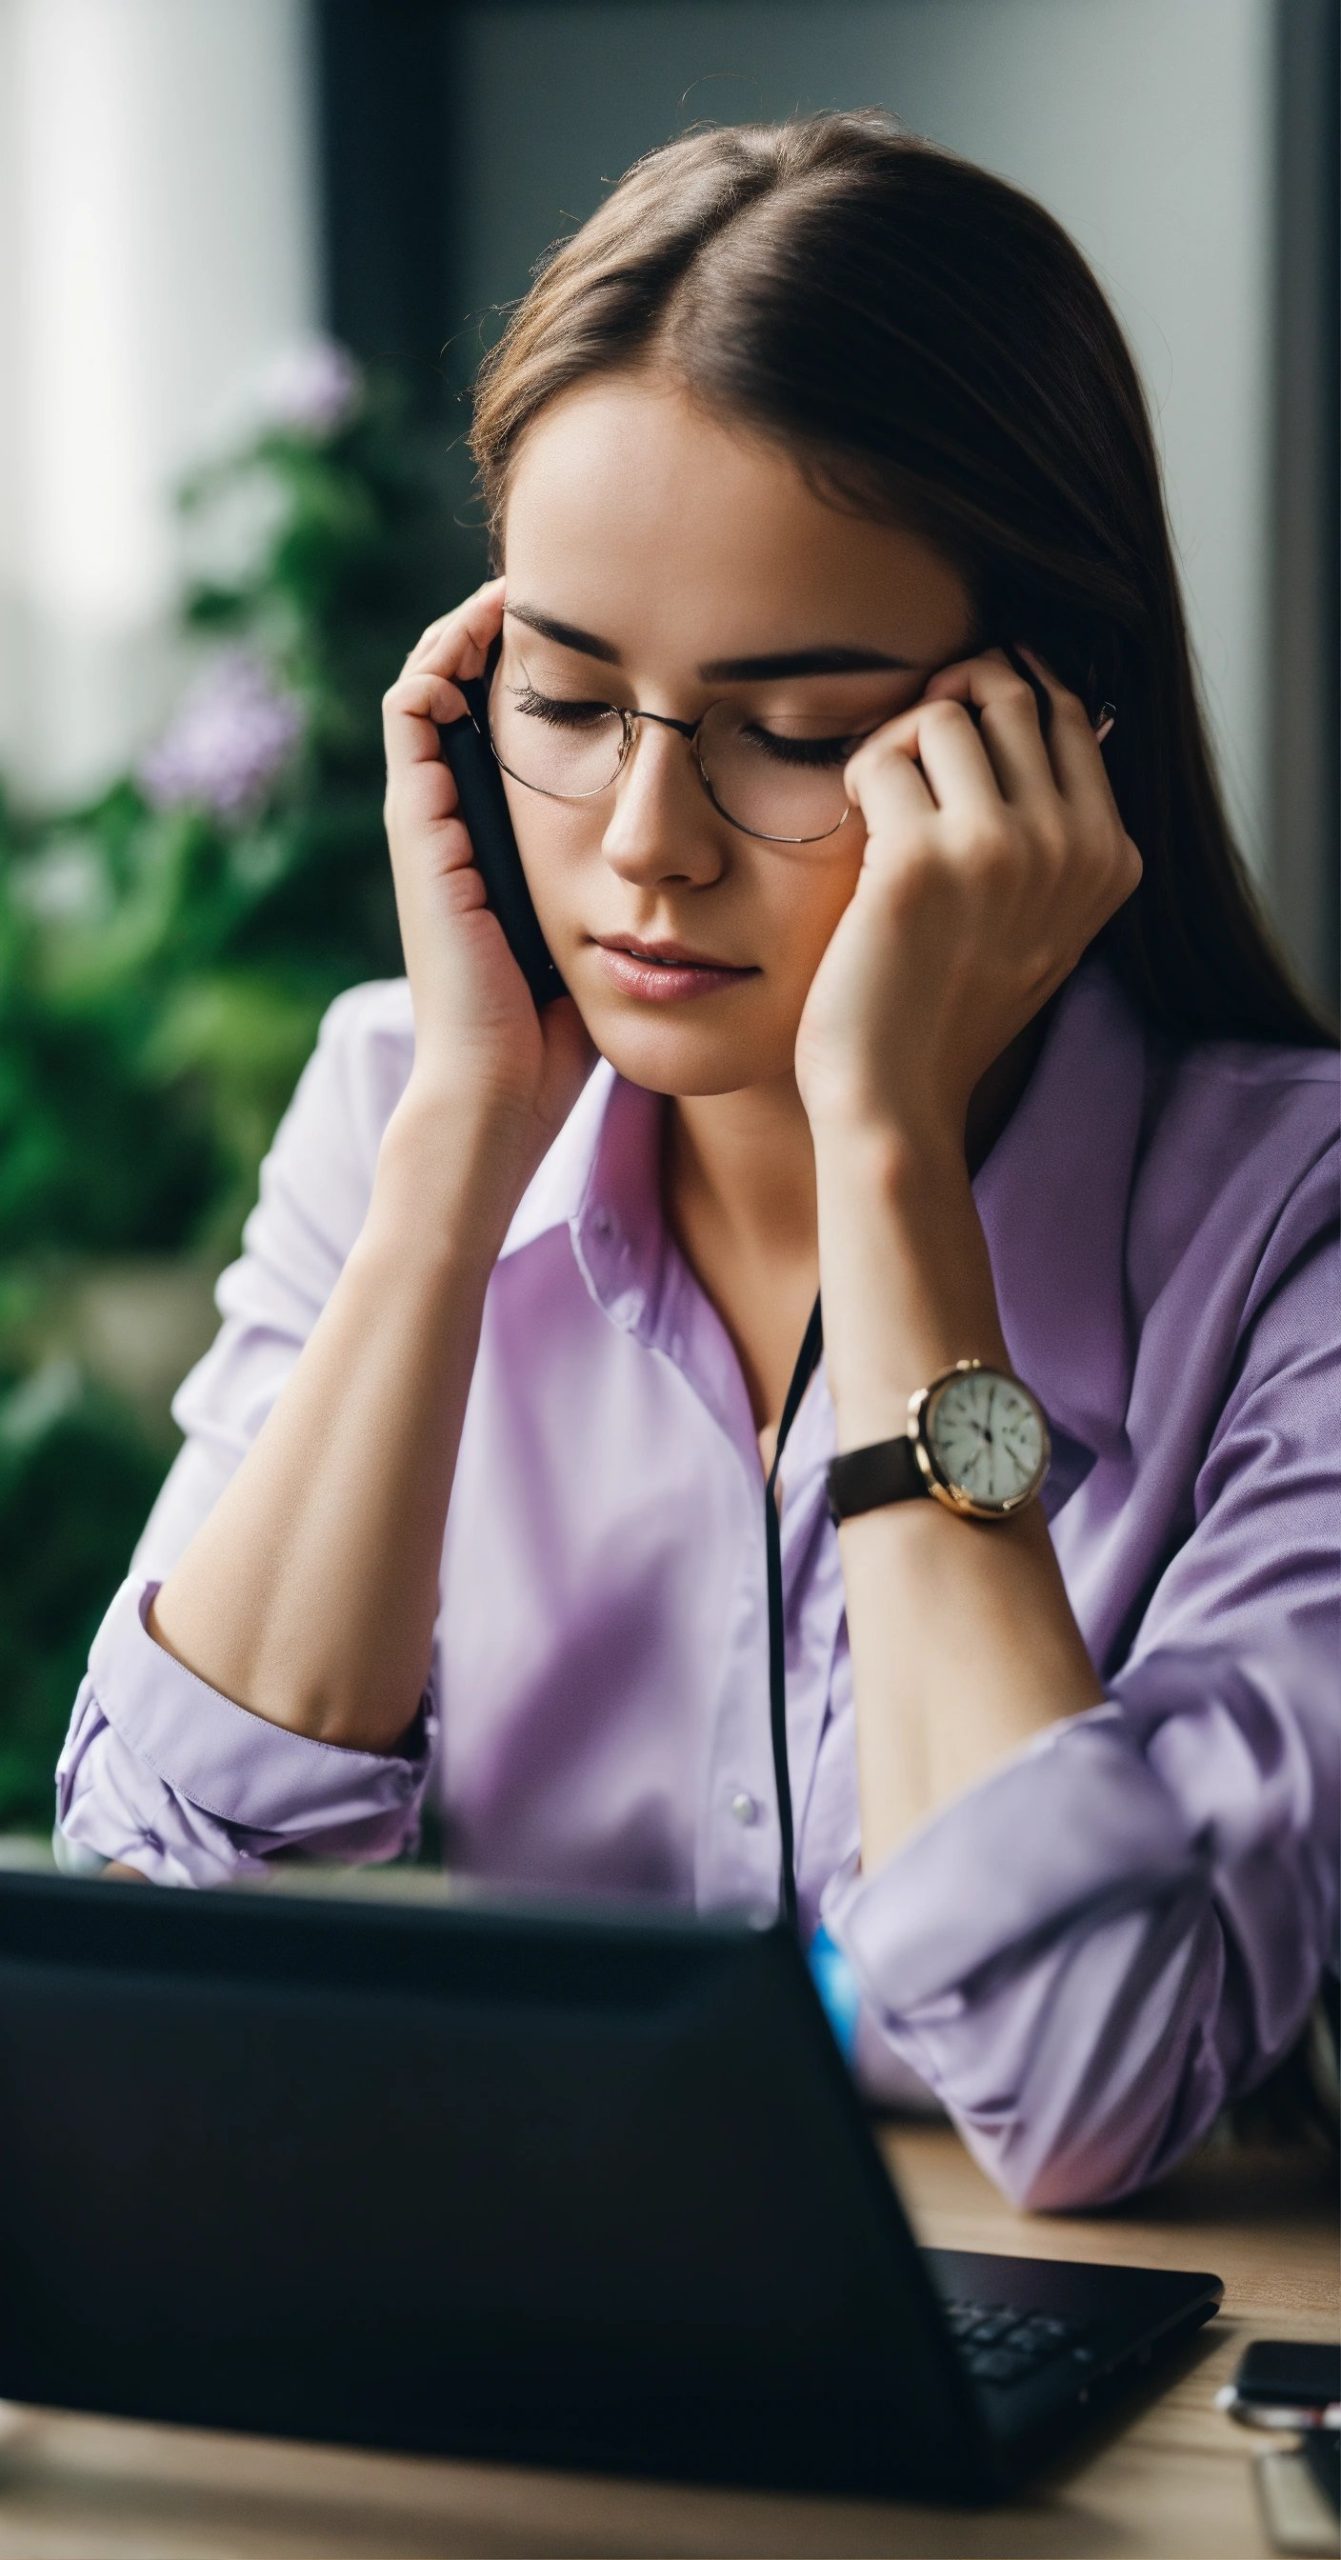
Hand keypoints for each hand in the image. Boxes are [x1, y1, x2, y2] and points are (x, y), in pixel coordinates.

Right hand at [381, 575, 598, 1169]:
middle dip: (506, 641)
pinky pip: (409, 710)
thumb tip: (712, 872)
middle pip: (465, 700)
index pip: (507, 738)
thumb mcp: (607, 941)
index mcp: (495, 847)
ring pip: (428, 687)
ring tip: (521, 588)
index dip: (546, 682)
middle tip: (566, 591)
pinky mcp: (414, 824)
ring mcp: (425, 821)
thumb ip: (634, 898)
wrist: (501, 1088)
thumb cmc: (559, 1040)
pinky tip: (493, 626)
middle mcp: (452, 825)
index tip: (604, 637)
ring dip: (468, 631)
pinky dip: (440, 657)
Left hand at [793, 643, 1140, 1145]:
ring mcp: (1000, 849)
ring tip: (877, 799)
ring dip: (898, 744)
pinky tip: (851, 824)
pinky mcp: (920, 859)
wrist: (898, 1099)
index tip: (955, 703)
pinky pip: (882, 758)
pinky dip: (857, 779)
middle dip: (948, 700)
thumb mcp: (1038, 923)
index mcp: (1109, 860)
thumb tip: (1032, 707)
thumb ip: (1053, 833)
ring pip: (944, 716)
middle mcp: (1068, 847)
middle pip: (1010, 699)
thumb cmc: (949, 1011)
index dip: (1005, 689)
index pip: (1068, 717)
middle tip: (906, 747)